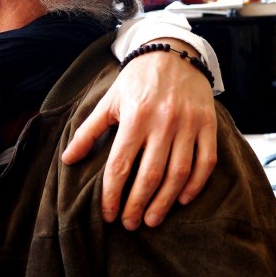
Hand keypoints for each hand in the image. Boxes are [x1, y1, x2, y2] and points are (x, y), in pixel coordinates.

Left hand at [61, 38, 217, 230]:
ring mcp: (188, 124)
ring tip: (152, 219)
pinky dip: (195, 184)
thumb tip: (67, 160)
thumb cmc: (136, 80)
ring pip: (178, 172)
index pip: (120, 164)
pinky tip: (181, 199)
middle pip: (149, 174)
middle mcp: (162, 122)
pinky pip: (205, 161)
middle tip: (129, 224)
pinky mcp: (207, 124)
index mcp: (134, 117)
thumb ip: (88, 131)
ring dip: (164, 201)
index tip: (107, 214)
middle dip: (137, 204)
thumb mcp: (108, 101)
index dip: (112, 193)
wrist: (172, 52)